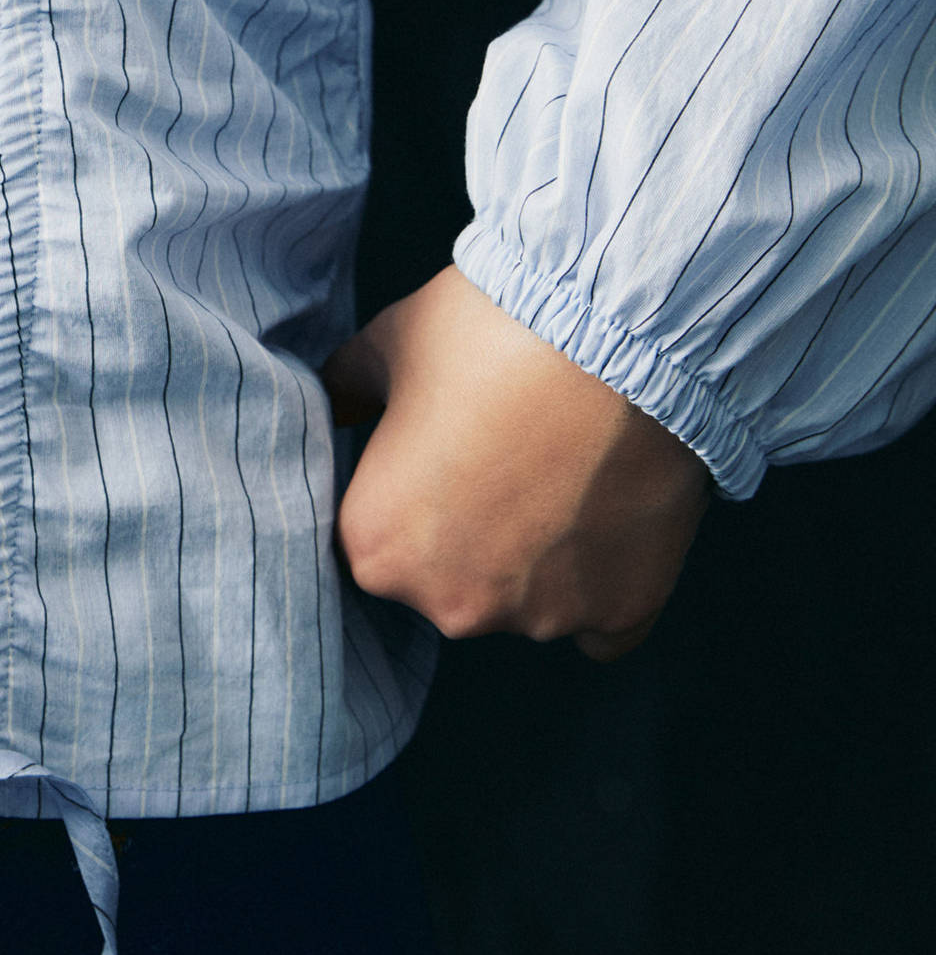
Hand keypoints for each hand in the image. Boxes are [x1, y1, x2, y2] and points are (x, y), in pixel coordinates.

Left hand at [325, 267, 709, 661]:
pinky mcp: (622, 612)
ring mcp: (541, 617)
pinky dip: (605, 588)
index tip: (442, 455)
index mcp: (378, 548)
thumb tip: (333, 404)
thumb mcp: (392, 343)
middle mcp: (452, 604)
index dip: (410, 496)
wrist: (618, 328)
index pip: (378, 544)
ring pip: (528, 604)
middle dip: (470, 535)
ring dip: (540, 559)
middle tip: (505, 458)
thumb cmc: (490, 331)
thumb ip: (347, 387)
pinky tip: (607, 524)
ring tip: (564, 472)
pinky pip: (603, 627)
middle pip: (451, 584)